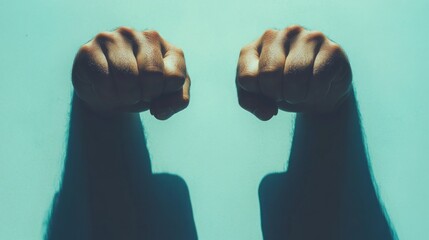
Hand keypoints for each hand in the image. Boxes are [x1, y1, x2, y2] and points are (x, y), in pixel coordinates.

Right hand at [72, 27, 189, 119]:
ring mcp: (114, 39)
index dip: (165, 95)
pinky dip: (107, 95)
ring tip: (124, 94)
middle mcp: (141, 36)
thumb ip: (177, 102)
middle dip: (146, 95)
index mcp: (165, 46)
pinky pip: (103, 80)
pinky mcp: (89, 50)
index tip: (156, 95)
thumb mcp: (167, 97)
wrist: (108, 95)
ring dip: (126, 97)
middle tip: (138, 96)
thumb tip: (161, 109)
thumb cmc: (142, 91)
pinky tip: (107, 91)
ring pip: (127, 77)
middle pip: (152, 74)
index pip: (175, 76)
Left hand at [236, 25, 351, 119]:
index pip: (247, 77)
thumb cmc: (283, 91)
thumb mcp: (260, 98)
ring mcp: (309, 38)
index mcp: (258, 45)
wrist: (318, 93)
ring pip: (294, 76)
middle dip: (277, 95)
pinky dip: (315, 94)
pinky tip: (317, 90)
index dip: (258, 95)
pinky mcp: (332, 49)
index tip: (267, 93)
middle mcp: (283, 34)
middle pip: (270, 74)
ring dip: (296, 96)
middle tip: (285, 95)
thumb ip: (252, 104)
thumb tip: (267, 113)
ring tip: (300, 93)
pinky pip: (318, 79)